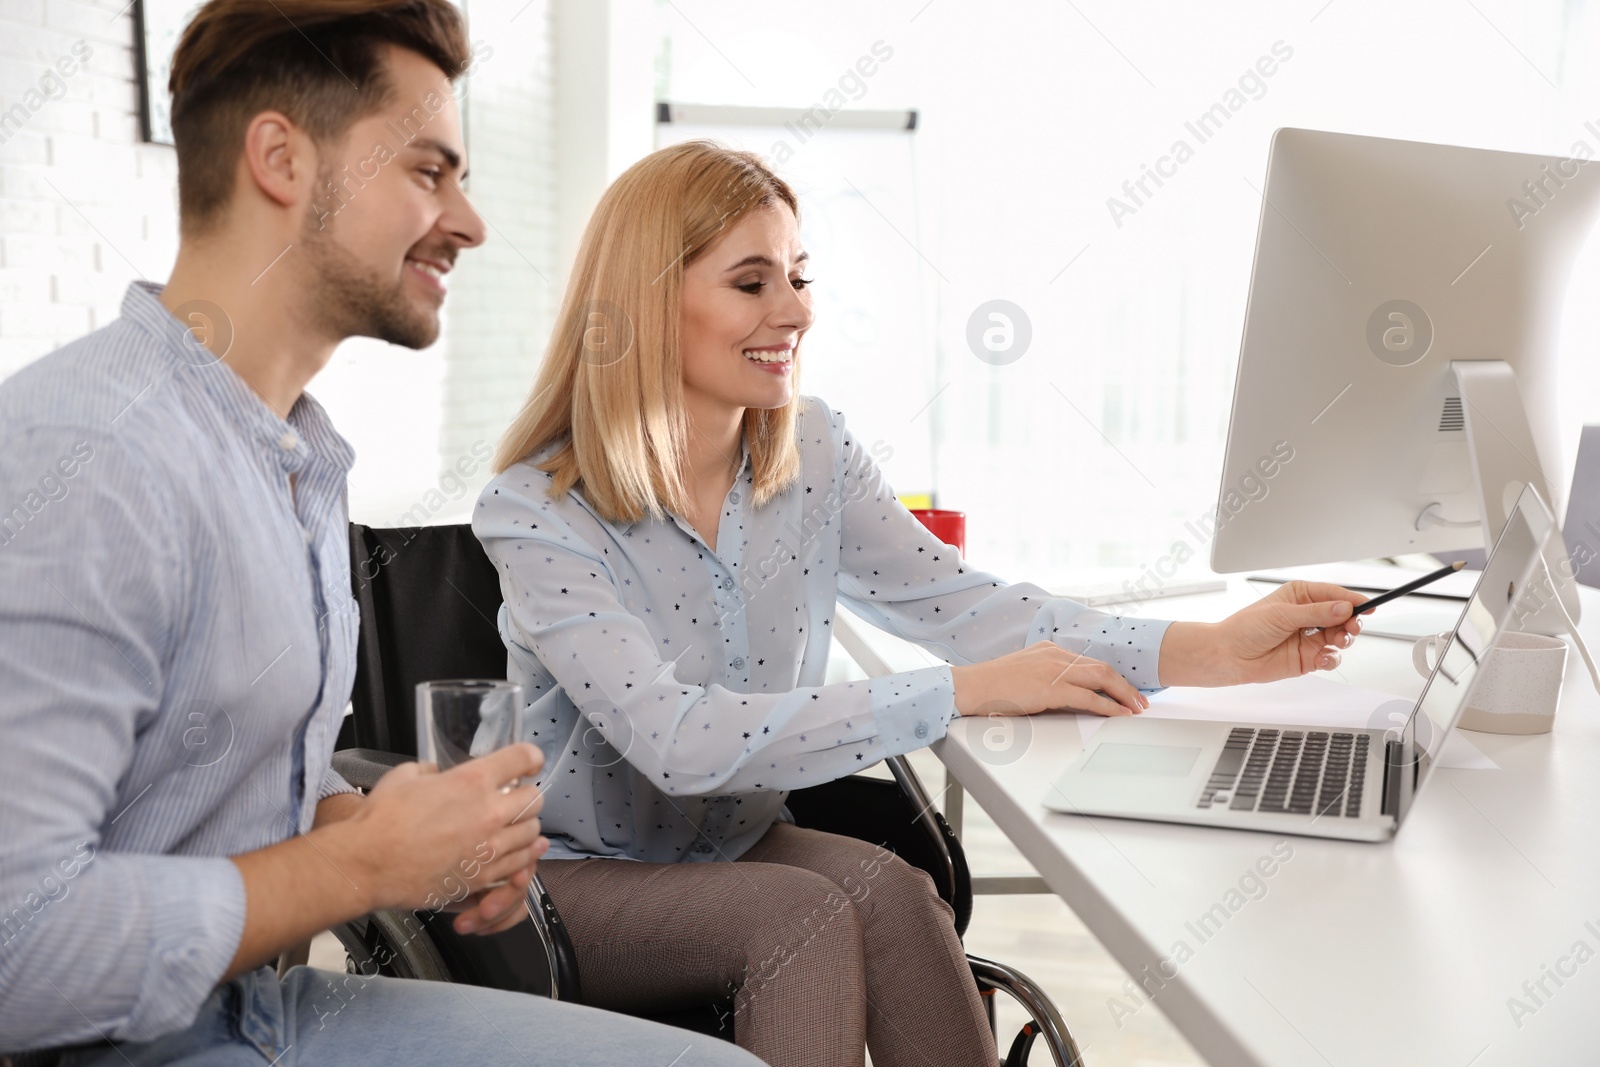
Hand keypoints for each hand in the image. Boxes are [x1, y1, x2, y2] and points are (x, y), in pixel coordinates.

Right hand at [332, 743, 547, 934]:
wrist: (367, 864)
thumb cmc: (380, 820)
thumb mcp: (405, 775)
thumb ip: (431, 771)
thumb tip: (438, 773)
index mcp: (472, 781)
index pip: (522, 758)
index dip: (530, 757)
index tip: (530, 762)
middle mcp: (488, 813)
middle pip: (534, 799)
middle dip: (527, 796)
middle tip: (517, 799)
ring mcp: (488, 847)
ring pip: (532, 834)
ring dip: (526, 827)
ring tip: (515, 827)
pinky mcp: (482, 877)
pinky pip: (519, 865)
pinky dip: (521, 857)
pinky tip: (515, 854)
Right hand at [951, 640, 1148, 717]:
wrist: (971, 687)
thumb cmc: (991, 686)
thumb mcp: (1024, 675)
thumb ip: (1046, 679)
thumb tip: (1067, 696)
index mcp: (1049, 650)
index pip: (1089, 662)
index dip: (1111, 676)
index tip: (1124, 689)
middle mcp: (1055, 655)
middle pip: (1101, 667)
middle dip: (1125, 685)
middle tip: (1140, 700)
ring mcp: (1054, 670)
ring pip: (1101, 678)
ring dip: (1123, 694)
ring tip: (1137, 707)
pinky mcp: (1051, 688)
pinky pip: (1088, 697)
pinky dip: (1108, 705)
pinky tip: (1119, 714)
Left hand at [1160, 581, 1367, 686]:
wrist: (1229, 655)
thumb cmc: (1246, 628)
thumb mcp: (1282, 614)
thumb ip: (1316, 613)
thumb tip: (1343, 608)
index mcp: (1300, 596)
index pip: (1334, 595)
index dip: (1352, 600)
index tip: (1367, 606)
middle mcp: (1308, 616)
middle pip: (1342, 616)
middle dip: (1351, 621)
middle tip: (1350, 626)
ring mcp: (1309, 637)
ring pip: (1340, 636)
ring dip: (1344, 638)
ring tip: (1337, 640)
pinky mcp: (1308, 658)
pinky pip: (1330, 657)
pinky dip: (1331, 658)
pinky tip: (1323, 657)